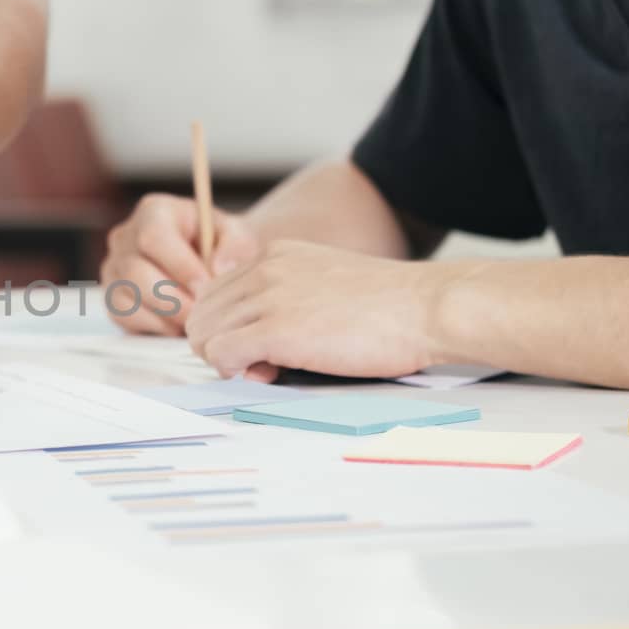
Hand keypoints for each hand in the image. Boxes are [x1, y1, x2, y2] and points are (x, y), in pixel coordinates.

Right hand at [100, 194, 262, 334]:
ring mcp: (114, 269)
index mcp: (154, 211)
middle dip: (172, 298)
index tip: (206, 287)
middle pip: (134, 271)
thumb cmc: (221, 245)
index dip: (179, 266)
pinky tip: (178, 327)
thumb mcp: (238, 236)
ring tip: (194, 322)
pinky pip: (124, 317)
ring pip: (125, 297)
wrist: (209, 261)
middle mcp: (125, 237)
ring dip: (164, 315)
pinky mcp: (113, 298)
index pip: (154, 237)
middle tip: (201, 314)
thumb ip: (236, 247)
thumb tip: (217, 270)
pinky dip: (154, 327)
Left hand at [186, 240, 443, 381]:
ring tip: (266, 369)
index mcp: (274, 254)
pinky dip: (235, 371)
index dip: (227, 325)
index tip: (255, 344)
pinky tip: (267, 373)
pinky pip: (222, 355)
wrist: (427, 307)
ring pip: (204, 335)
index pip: (214, 292)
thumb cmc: (387, 307)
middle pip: (201, 315)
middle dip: (220, 345)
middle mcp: (264, 269)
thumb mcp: (323, 283)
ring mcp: (268, 297)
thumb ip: (282, 298)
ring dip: (227, 361)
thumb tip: (251, 338)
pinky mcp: (277, 330)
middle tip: (258, 363)